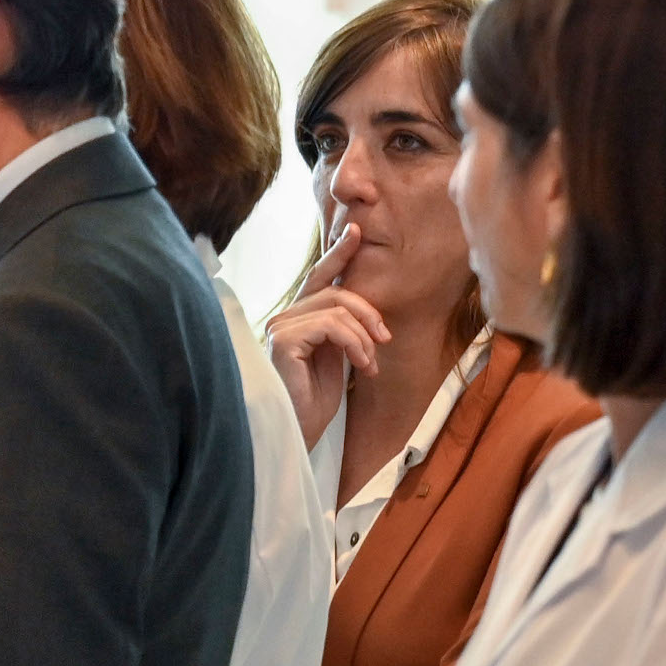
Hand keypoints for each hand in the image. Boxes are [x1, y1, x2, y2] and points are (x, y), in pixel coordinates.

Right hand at [263, 224, 388, 446]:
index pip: (319, 278)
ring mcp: (280, 327)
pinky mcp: (283, 341)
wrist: (299, 434)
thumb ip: (343, 329)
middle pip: (336, 292)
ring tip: (369, 364)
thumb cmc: (315, 403)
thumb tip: (364, 308)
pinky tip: (360, 366)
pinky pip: (331, 325)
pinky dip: (354, 344)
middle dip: (369, 313)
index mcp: (296, 319)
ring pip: (337, 308)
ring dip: (364, 337)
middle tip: (386, 340)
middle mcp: (283, 317)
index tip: (356, 231)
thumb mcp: (338, 358)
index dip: (338, 253)